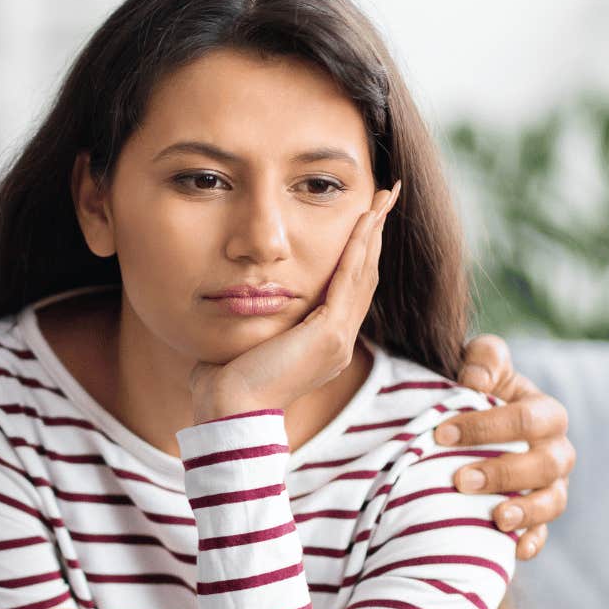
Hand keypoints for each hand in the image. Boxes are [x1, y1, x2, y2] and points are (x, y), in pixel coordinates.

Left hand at [188, 182, 400, 422]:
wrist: (228, 410)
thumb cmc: (224, 382)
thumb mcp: (246, 340)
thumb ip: (253, 321)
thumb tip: (237, 301)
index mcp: (323, 345)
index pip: (347, 289)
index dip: (358, 253)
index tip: (364, 221)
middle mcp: (338, 342)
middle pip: (364, 276)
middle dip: (375, 234)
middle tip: (384, 198)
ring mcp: (338, 340)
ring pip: (363, 274)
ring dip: (373, 232)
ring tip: (383, 199)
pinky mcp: (329, 335)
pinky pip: (349, 280)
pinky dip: (358, 247)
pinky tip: (364, 220)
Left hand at [433, 334, 574, 559]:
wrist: (473, 427)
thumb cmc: (477, 389)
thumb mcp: (480, 364)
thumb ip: (484, 360)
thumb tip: (474, 380)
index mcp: (546, 413)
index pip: (526, 419)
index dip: (486, 426)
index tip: (441, 433)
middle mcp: (556, 451)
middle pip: (545, 464)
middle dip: (504, 473)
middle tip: (460, 479)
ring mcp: (551, 486)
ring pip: (552, 502)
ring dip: (525, 512)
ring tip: (495, 518)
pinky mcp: (538, 516)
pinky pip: (543, 533)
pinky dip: (531, 542)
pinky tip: (513, 549)